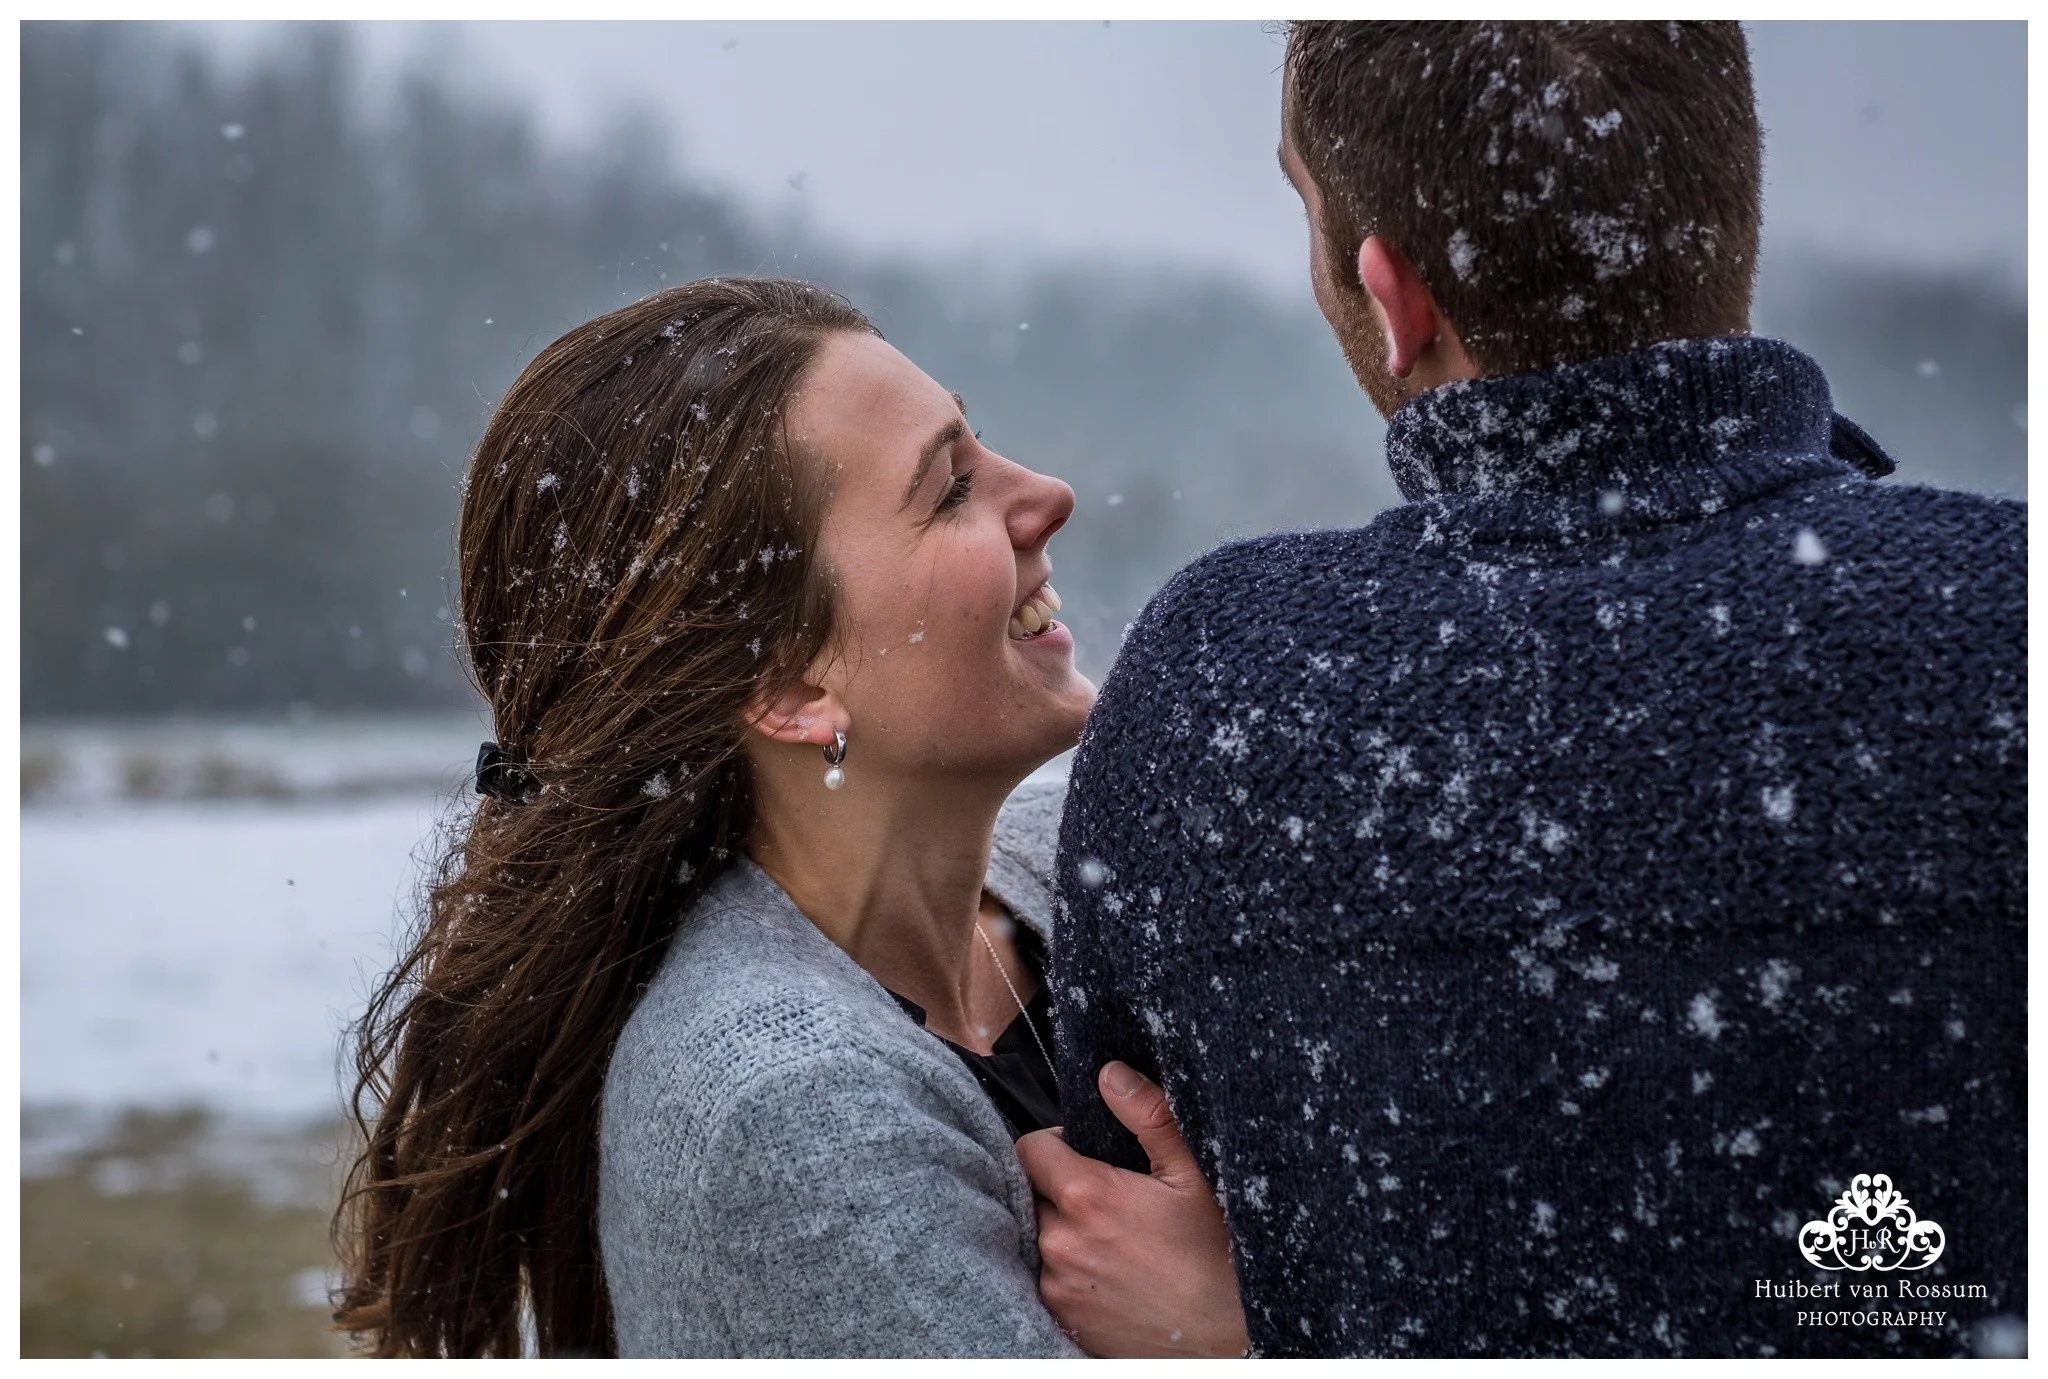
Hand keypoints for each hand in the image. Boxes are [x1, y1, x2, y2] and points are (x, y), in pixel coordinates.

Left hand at [1015, 1062, 1249, 1357]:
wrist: (1227, 1336)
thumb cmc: (1216, 1255)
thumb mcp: (1192, 1175)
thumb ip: (1148, 1117)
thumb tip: (1110, 1074)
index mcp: (1086, 1196)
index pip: (1028, 1149)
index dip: (1055, 1144)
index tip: (1084, 1153)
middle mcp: (1059, 1241)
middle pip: (1032, 1192)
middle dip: (1059, 1187)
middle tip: (1105, 1196)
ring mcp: (1056, 1284)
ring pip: (1038, 1235)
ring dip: (1062, 1228)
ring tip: (1109, 1235)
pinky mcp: (1061, 1316)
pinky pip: (1045, 1276)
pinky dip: (1066, 1267)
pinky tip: (1106, 1269)